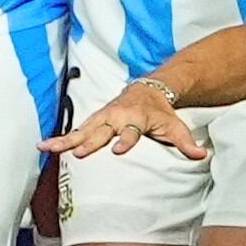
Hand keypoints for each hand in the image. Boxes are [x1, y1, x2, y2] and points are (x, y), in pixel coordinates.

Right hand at [57, 77, 198, 160]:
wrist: (147, 90)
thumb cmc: (161, 113)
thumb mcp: (175, 126)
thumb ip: (185, 142)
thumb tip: (201, 155)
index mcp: (136, 119)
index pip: (131, 131)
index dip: (125, 140)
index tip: (118, 151)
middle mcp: (116, 117)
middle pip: (101, 131)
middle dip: (90, 142)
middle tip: (79, 153)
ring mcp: (102, 118)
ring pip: (81, 130)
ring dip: (65, 140)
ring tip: (46, 148)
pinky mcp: (93, 121)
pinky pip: (75, 130)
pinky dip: (60, 138)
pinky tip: (44, 146)